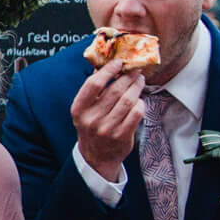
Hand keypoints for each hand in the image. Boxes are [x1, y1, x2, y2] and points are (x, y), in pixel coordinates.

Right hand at [70, 58, 145, 181]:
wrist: (96, 157)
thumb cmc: (92, 127)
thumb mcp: (84, 110)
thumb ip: (93, 90)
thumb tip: (105, 65)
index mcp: (79, 109)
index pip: (94, 84)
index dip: (108, 70)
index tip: (118, 62)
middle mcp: (91, 119)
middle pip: (115, 90)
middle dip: (128, 77)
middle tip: (135, 70)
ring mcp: (107, 129)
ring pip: (128, 100)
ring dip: (137, 87)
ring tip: (140, 81)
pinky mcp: (122, 136)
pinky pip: (136, 113)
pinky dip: (140, 104)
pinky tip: (139, 101)